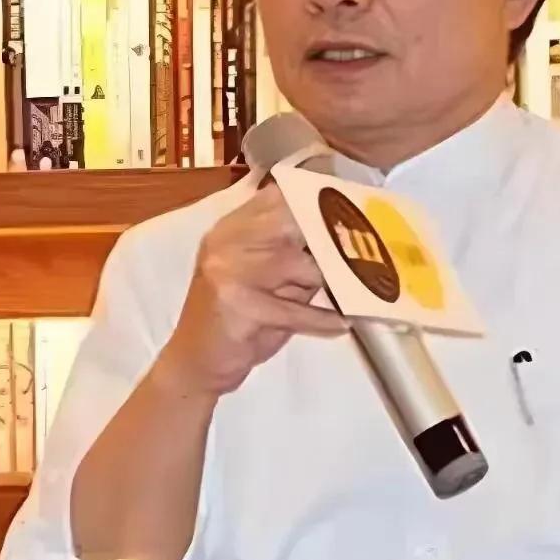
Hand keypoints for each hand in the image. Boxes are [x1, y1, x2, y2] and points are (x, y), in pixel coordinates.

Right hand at [154, 184, 348, 397]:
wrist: (195, 362)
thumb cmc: (236, 321)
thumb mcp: (264, 279)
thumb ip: (293, 257)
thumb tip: (343, 243)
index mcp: (231, 228)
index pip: (278, 197)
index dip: (316, 201)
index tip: (349, 208)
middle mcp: (226, 241)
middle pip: (289, 223)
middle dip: (328, 238)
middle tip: (364, 251)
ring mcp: (228, 271)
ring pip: (294, 263)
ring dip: (328, 280)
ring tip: (357, 290)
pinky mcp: (237, 306)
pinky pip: (293, 310)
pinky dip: (322, 318)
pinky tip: (342, 323)